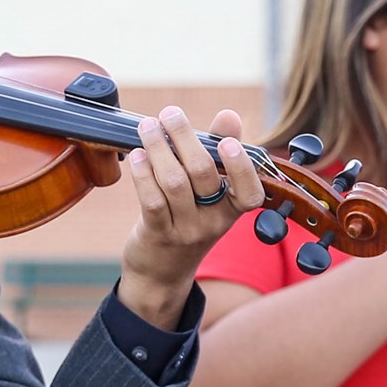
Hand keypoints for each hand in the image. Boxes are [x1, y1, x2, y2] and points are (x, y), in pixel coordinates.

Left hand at [117, 108, 266, 327]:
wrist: (162, 273)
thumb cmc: (189, 219)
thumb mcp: (211, 194)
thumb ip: (220, 151)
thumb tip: (230, 115)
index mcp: (233, 210)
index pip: (250, 192)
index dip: (241, 167)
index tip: (228, 142)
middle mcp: (214, 222)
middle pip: (203, 173)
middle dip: (184, 137)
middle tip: (170, 113)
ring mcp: (186, 230)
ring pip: (174, 182)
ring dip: (159, 148)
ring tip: (148, 126)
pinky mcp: (158, 234)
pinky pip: (152, 200)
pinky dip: (143, 173)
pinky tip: (137, 155)